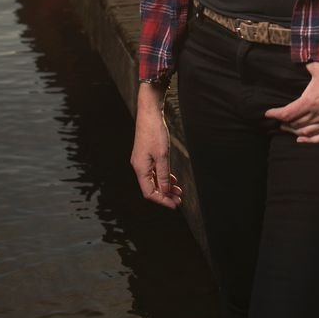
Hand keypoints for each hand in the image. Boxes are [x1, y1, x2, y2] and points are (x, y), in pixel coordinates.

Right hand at [131, 84, 182, 209]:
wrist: (149, 113)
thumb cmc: (155, 132)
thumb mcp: (162, 155)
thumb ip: (163, 175)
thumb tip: (164, 192)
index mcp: (140, 169)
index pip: (149, 192)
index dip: (162, 201)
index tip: (175, 205)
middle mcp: (139, 167)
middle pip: (151, 187)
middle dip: (165, 195)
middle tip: (179, 199)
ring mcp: (142, 161)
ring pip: (153, 180)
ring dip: (165, 186)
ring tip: (178, 191)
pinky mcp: (146, 155)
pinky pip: (154, 171)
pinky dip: (163, 177)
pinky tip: (172, 180)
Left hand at [265, 48, 318, 143]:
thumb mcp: (316, 66)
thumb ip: (303, 67)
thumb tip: (293, 62)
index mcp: (310, 100)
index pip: (287, 113)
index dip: (275, 114)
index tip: (268, 113)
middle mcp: (318, 114)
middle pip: (295, 124)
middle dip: (284, 123)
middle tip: (279, 120)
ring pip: (307, 132)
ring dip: (295, 131)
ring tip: (288, 128)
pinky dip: (311, 141)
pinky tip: (302, 140)